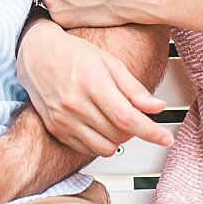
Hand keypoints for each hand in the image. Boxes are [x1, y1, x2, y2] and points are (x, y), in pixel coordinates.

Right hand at [16, 19, 172, 158]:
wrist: (36, 54)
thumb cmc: (73, 54)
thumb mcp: (109, 62)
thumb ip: (134, 88)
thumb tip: (157, 107)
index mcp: (91, 82)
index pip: (127, 118)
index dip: (151, 132)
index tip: (166, 138)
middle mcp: (75, 103)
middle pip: (118, 134)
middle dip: (135, 130)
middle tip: (134, 116)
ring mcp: (63, 119)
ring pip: (104, 147)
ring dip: (118, 139)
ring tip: (115, 120)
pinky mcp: (56, 129)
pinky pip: (87, 149)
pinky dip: (100, 141)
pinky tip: (99, 124)